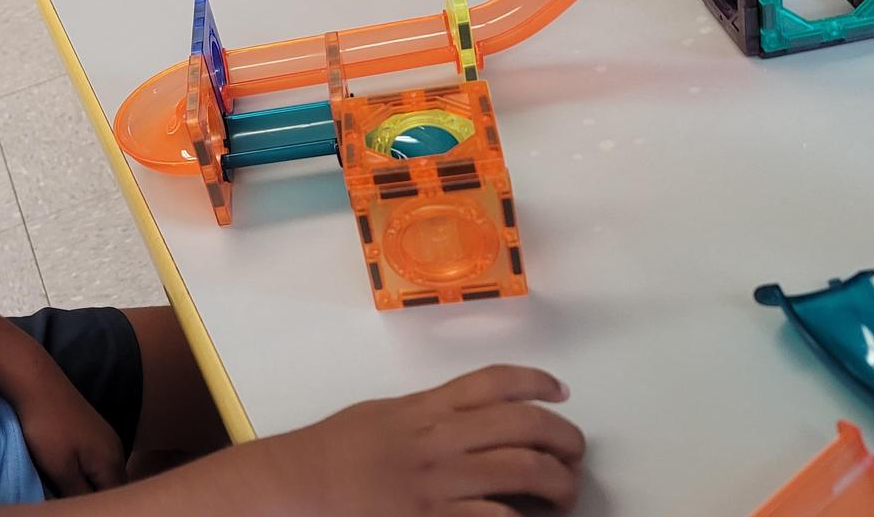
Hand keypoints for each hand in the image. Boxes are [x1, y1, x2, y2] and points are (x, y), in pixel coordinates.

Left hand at [13, 372, 127, 496]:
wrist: (37, 383)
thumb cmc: (49, 429)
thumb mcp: (61, 469)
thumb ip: (79, 494)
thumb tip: (90, 506)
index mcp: (112, 462)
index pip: (115, 498)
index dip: (100, 508)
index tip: (78, 506)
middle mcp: (115, 450)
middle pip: (112, 487)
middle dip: (96, 498)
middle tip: (73, 502)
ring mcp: (104, 439)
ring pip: (103, 474)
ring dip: (90, 486)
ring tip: (68, 492)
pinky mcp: (91, 432)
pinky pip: (95, 462)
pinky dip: (85, 473)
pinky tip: (69, 475)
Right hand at [268, 365, 584, 515]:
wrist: (298, 485)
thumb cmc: (333, 452)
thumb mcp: (383, 415)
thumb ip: (426, 413)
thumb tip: (466, 415)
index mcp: (426, 407)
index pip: (494, 382)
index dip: (537, 382)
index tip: (561, 391)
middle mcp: (439, 438)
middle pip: (523, 424)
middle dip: (564, 438)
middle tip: (575, 453)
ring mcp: (438, 481)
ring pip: (523, 470)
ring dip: (559, 482)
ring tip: (566, 493)